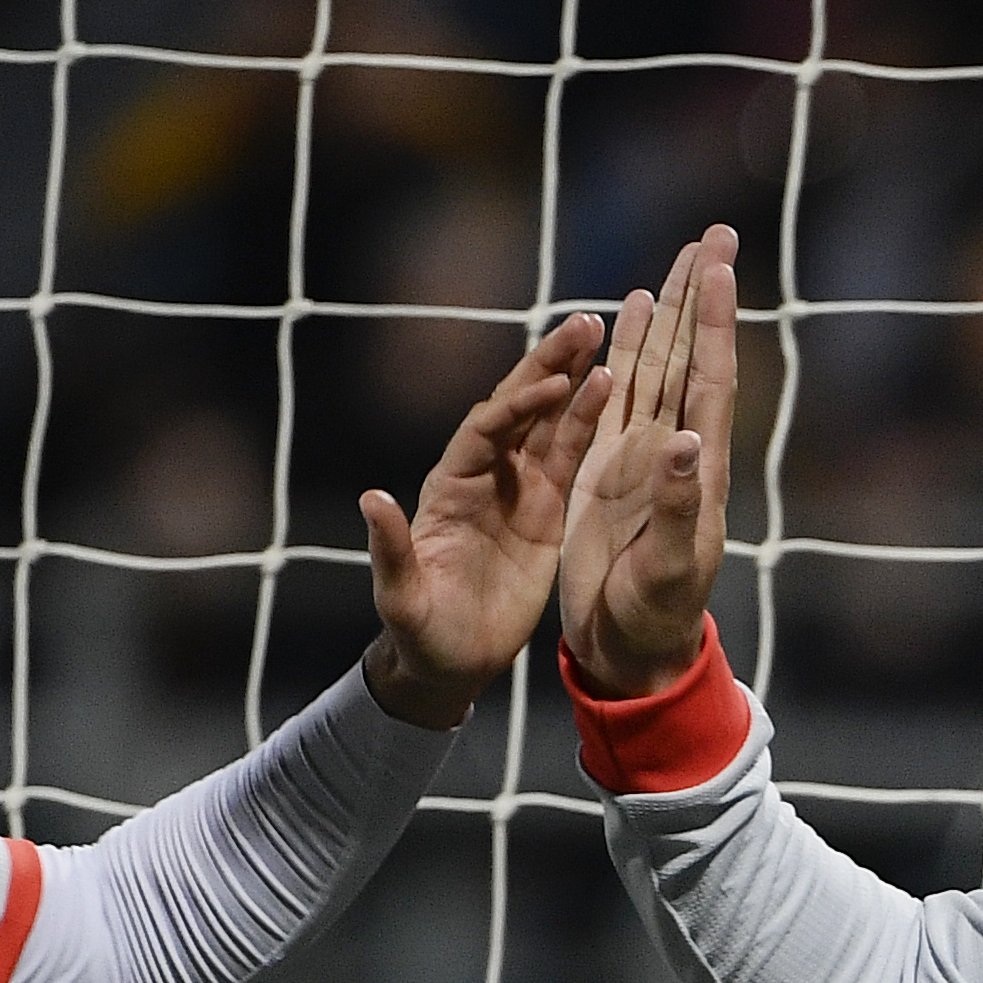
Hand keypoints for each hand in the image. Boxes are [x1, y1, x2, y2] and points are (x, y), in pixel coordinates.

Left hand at [360, 310, 613, 728]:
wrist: (448, 661)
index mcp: (450, 485)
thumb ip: (390, 548)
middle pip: (517, 407)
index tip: (552, 385)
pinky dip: (588, 424)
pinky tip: (609, 388)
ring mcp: (517, 489)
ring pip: (547, 422)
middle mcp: (484, 475)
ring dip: (571, 378)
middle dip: (547, 364)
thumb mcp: (400, 595)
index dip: (517, 406)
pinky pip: (569, 459)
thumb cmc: (419, 630)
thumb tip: (373, 499)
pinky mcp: (546, 511)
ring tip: (600, 334)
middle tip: (583, 322)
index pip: (486, 431)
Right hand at [558, 225, 738, 694]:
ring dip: (668, 314)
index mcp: (696, 471)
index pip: (710, 380)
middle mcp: (674, 451)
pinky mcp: (608, 468)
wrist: (629, 650)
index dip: (715, 323)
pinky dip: (626, 353)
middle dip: (701, 296)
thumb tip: (683, 439)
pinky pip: (619, 397)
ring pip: (658, 368)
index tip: (718, 265)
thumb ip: (676, 505)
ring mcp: (641, 457)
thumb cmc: (653, 620)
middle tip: (715, 231)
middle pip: (691, 357)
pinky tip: (627, 319)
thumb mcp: (668, 570)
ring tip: (675, 261)